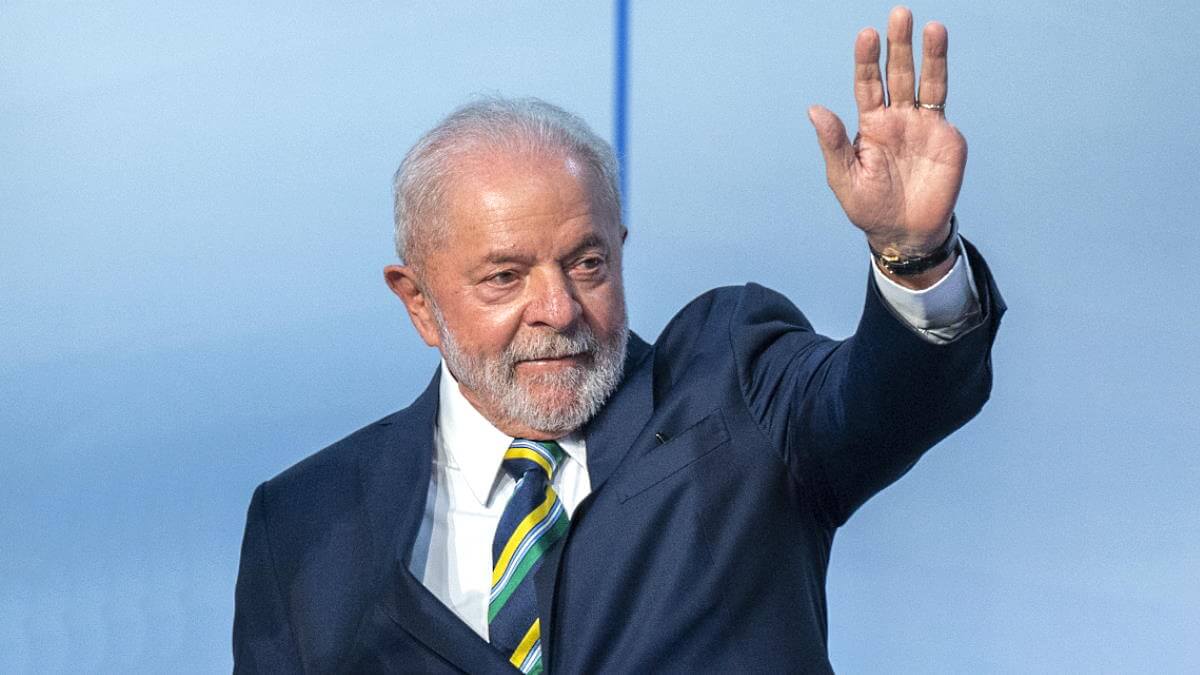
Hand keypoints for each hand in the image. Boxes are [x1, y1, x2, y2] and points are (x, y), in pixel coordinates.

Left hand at [808, 6, 965, 256]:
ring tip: (931, 26)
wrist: (905, 232)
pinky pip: (941, 104)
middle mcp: (896, 118)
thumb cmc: (868, 207)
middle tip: (899, 13)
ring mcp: (922, 124)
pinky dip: (941, 80)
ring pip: (925, 81)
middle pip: (897, 74)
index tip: (866, 35)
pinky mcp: (944, 136)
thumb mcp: (844, 177)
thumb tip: (814, 109)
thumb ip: (832, 143)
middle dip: (898, 45)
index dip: (866, 61)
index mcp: (870, 125)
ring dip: (928, 54)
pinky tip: (937, 58)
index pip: (867, 85)